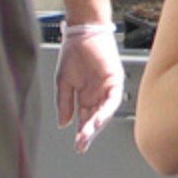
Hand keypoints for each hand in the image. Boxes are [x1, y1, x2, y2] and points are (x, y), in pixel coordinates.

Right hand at [58, 23, 124, 152]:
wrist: (81, 32)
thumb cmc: (72, 53)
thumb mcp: (63, 82)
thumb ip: (64, 103)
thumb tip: (63, 124)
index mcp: (85, 96)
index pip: (85, 119)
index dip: (82, 133)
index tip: (78, 145)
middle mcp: (98, 94)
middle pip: (95, 118)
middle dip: (89, 133)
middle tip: (82, 145)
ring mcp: (107, 87)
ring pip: (104, 111)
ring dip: (97, 124)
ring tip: (87, 135)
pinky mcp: (115, 79)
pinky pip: (112, 99)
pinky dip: (105, 110)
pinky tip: (97, 119)